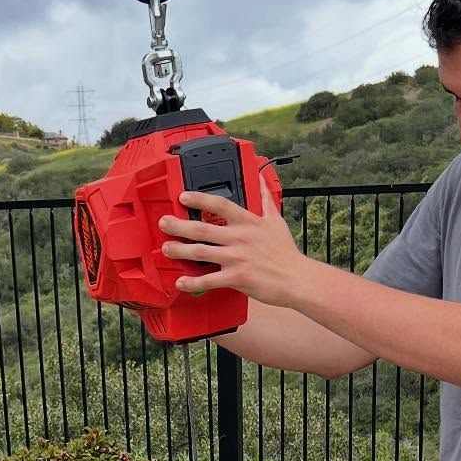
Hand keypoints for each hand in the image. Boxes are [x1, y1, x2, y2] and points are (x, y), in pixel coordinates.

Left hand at [158, 188, 308, 307]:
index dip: (199, 199)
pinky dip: (194, 282)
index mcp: (248, 222)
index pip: (220, 204)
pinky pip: (210, 280)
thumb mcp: (276, 220)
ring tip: (166, 249)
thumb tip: (260, 179)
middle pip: (203, 228)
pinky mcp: (237, 278)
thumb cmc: (285, 252)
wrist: (296, 278)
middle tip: (164, 223)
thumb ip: (265, 198)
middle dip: (180, 225)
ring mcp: (237, 258)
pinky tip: (181, 282)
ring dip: (181, 250)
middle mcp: (240, 238)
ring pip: (202, 252)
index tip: (183, 196)